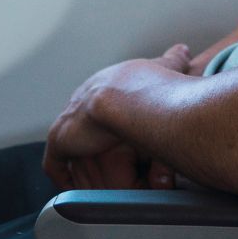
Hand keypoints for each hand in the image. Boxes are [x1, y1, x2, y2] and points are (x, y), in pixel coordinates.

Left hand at [43, 45, 193, 189]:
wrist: (130, 100)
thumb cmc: (151, 86)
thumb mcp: (166, 67)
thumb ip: (172, 60)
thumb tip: (182, 50)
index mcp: (105, 83)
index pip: (101, 101)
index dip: (109, 119)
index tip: (116, 135)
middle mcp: (84, 98)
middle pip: (82, 121)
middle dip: (90, 139)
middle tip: (105, 162)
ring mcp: (70, 119)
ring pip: (70, 142)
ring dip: (79, 160)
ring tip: (92, 181)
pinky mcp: (60, 140)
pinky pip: (55, 163)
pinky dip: (64, 176)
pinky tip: (74, 188)